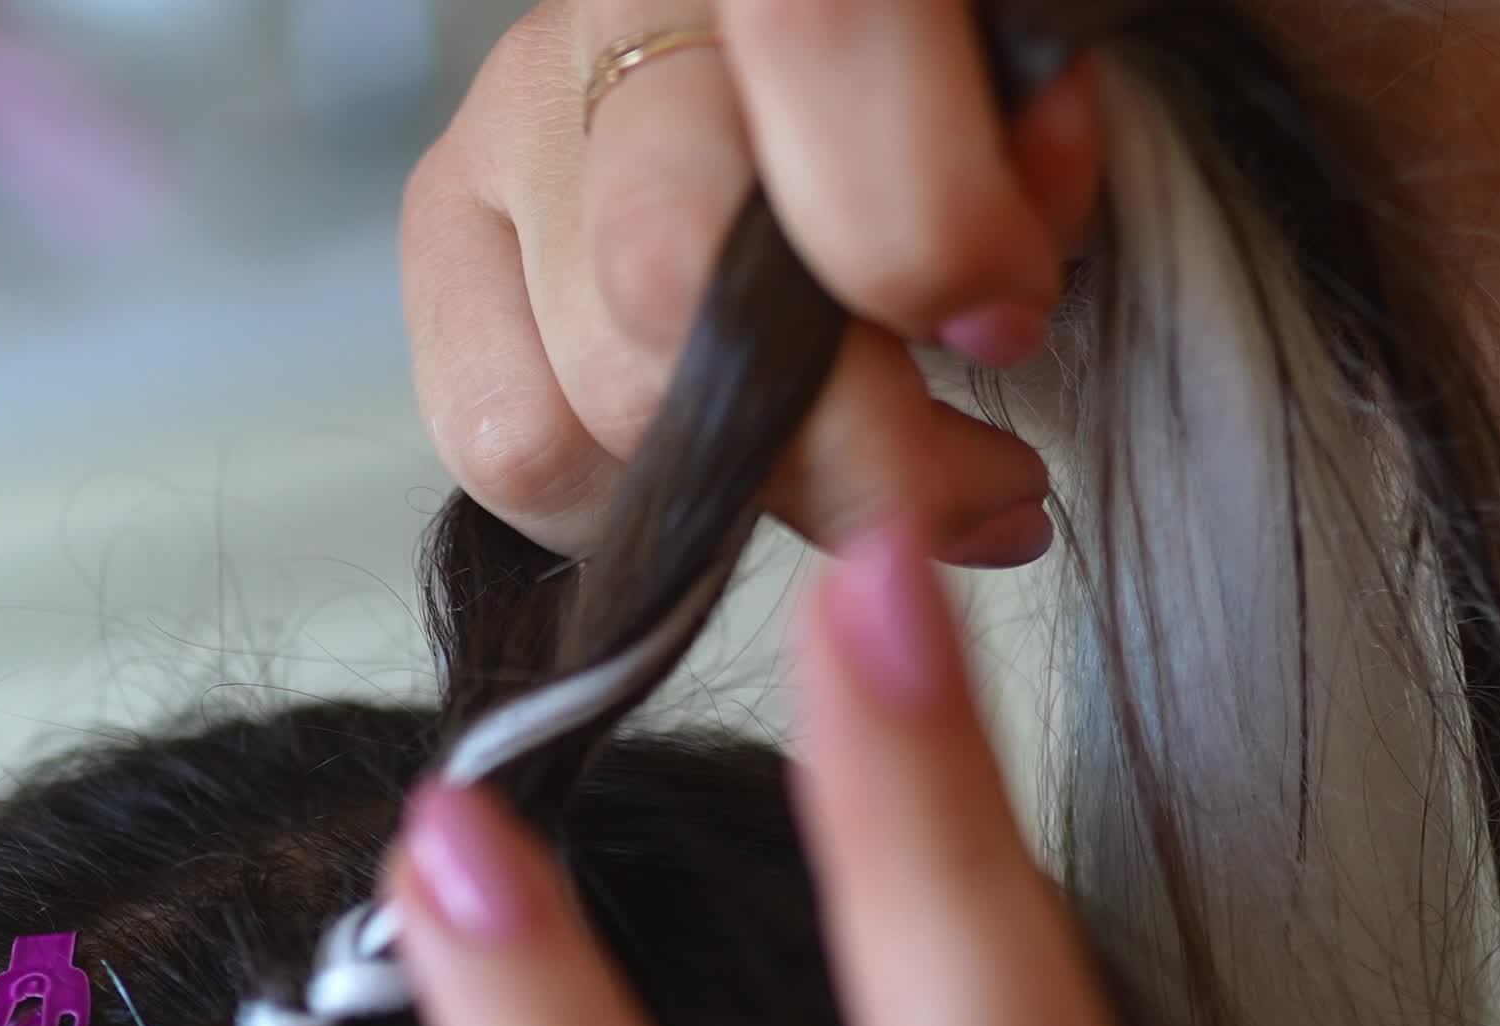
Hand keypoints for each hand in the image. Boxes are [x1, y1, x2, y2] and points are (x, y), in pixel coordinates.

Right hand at [403, 0, 1104, 561]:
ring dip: (737, 492)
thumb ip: (1049, 150)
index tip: (1005, 325)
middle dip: (838, 442)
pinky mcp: (450, 211)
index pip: (823, 40)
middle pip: (668, 271)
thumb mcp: (1048, 85)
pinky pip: (497, 436)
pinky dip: (624, 501)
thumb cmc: (969, 89)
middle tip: (959, 481)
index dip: (925, 225)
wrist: (838, 71)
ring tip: (847, 470)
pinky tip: (729, 464)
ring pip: (576, 394)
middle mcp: (628, 4)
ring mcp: (520, 108)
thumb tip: (992, 305)